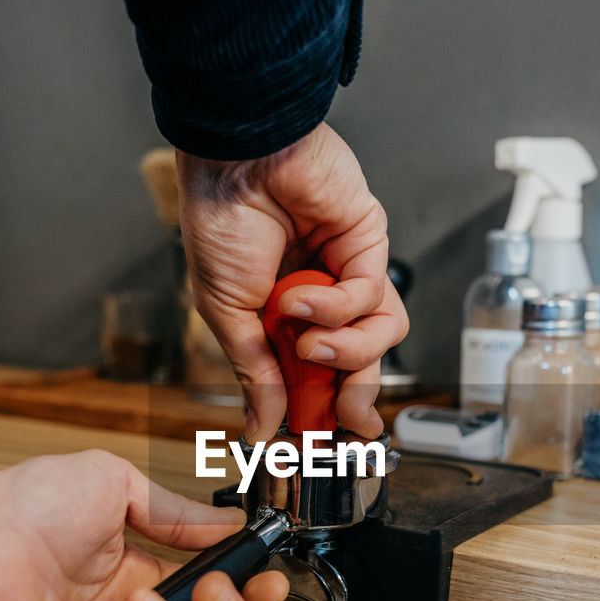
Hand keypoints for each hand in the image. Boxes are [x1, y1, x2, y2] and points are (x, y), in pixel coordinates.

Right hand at [176, 121, 408, 441]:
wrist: (236, 159)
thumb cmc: (219, 220)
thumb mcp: (226, 314)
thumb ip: (254, 373)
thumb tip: (261, 428)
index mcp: (283, 316)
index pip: (317, 375)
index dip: (321, 410)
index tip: (314, 441)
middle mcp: (322, 298)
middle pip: (359, 365)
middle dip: (350, 398)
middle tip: (334, 418)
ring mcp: (348, 272)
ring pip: (380, 338)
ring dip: (344, 353)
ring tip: (308, 345)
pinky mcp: (369, 246)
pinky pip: (372, 300)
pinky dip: (338, 308)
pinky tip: (304, 298)